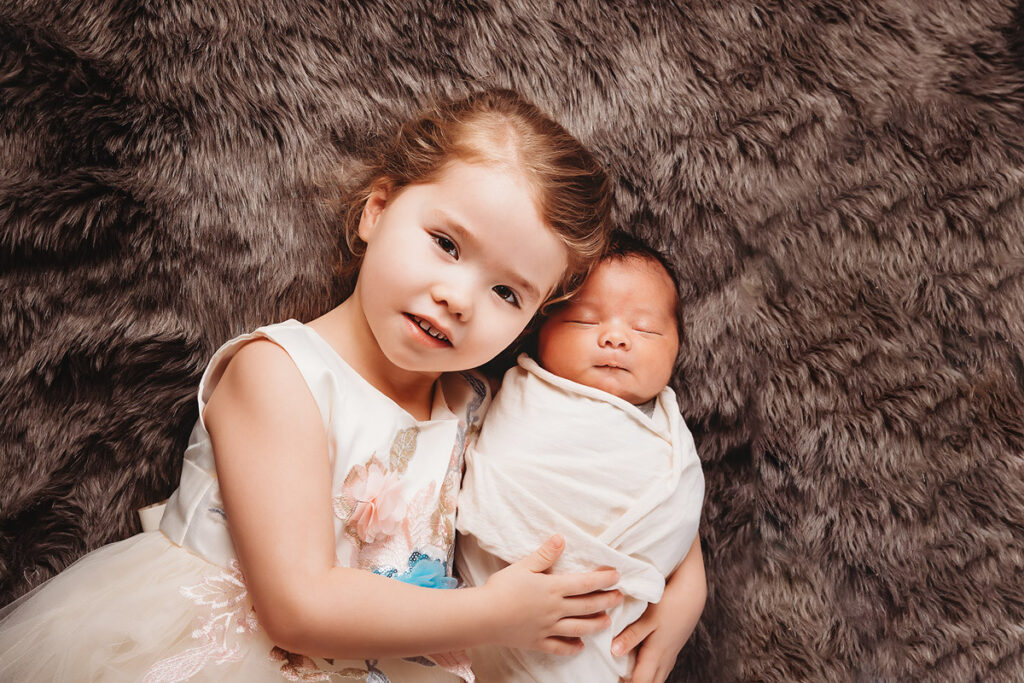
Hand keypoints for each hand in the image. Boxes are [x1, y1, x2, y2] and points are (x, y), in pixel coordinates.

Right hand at [482, 534, 621, 654]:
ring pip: (579, 628)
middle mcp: (555, 609)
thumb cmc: (501, 588)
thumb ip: (544, 554)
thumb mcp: (523, 566)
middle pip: (587, 606)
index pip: (585, 583)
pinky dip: (572, 648)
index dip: (603, 579)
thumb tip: (561, 538)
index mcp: (552, 588)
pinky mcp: (538, 642)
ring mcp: (548, 628)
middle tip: (620, 598)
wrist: (483, 616)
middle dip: (606, 601)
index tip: (617, 576)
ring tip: (607, 621)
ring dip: (595, 624)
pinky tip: (581, 646)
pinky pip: (559, 648)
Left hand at [611, 598, 682, 682]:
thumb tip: (614, 652)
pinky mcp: (671, 650)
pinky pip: (660, 670)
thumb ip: (632, 635)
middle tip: (615, 680)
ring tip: (624, 677)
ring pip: (656, 678)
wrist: (693, 594)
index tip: (612, 682)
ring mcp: (669, 656)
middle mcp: (664, 660)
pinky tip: (640, 667)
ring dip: (641, 680)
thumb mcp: (648, 618)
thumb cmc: (670, 604)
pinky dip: (649, 674)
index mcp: (656, 655)